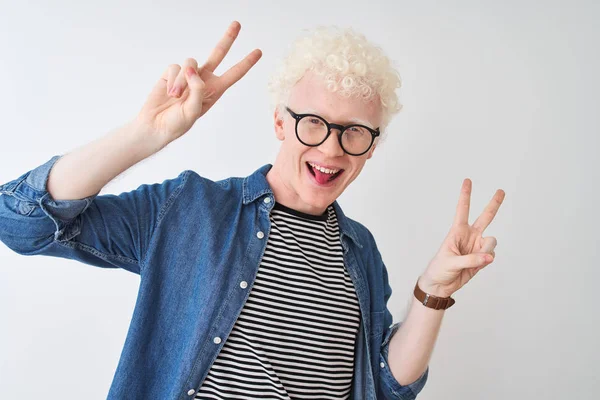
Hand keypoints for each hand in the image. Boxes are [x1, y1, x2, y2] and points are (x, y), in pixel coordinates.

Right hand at [135, 21, 261, 147]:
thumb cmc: (177, 123)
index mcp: (215, 90)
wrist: (156, 125)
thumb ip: (197, 89)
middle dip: (228, 39)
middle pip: (218, 54)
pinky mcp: (173, 73)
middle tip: (237, 24)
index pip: (234, 74)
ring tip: (176, 97)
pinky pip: (175, 67)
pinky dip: (173, 80)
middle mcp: (203, 80)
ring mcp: (188, 75)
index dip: (246, 63)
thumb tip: (192, 68)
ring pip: (191, 62)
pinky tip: (169, 92)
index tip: (258, 52)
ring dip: (183, 81)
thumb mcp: (193, 111)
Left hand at [418, 179, 505, 297]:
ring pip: (492, 241)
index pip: (462, 210)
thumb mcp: (451, 262)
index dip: (465, 195)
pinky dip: (486, 260)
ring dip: (487, 249)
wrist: (441, 285)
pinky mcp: (482, 258)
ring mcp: (477, 246)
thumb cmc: (439, 269)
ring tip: (476, 259)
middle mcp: (470, 236)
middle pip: (485, 217)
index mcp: (457, 231)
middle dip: (494, 204)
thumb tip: (489, 257)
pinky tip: (477, 265)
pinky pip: (491, 255)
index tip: (467, 180)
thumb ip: (471, 259)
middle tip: (501, 191)